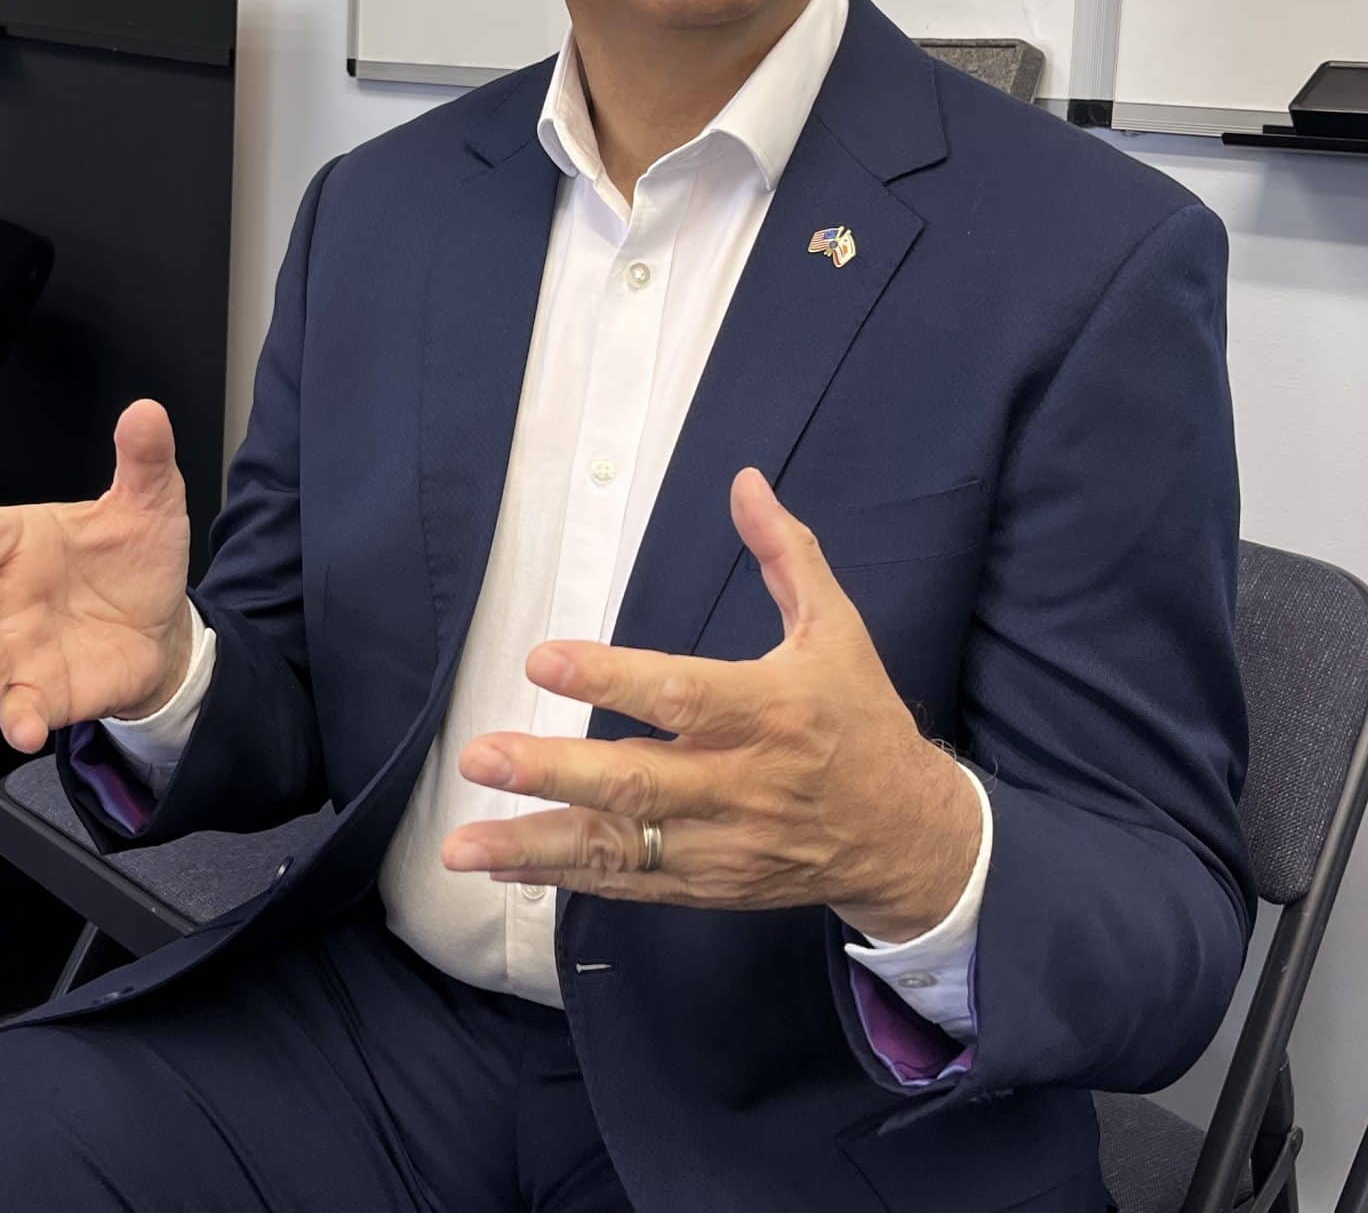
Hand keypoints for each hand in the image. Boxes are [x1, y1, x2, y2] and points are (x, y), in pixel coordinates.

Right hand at [0, 398, 197, 753]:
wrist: (163, 624)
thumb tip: (147, 413)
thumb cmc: (134, 561)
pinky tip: (25, 727)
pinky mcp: (40, 693)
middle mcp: (3, 596)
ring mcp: (16, 648)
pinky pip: (14, 711)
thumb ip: (143, 460)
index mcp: (20, 541)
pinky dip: (14, 722)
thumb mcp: (150, 504)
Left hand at [439, 468, 981, 940]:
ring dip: (537, 846)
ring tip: (461, 847)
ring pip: (620, 848)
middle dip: (552, 772)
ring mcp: (720, 844)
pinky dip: (566, 876)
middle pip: (636, 782)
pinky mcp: (708, 886)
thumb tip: (743, 481)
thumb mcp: (838, 629)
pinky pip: (629, 885)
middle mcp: (739, 784)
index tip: (542, 658)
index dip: (611, 676)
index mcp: (770, 712)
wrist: (907, 837)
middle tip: (479, 757)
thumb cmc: (860, 721)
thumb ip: (786, 554)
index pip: (682, 694)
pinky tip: (502, 865)